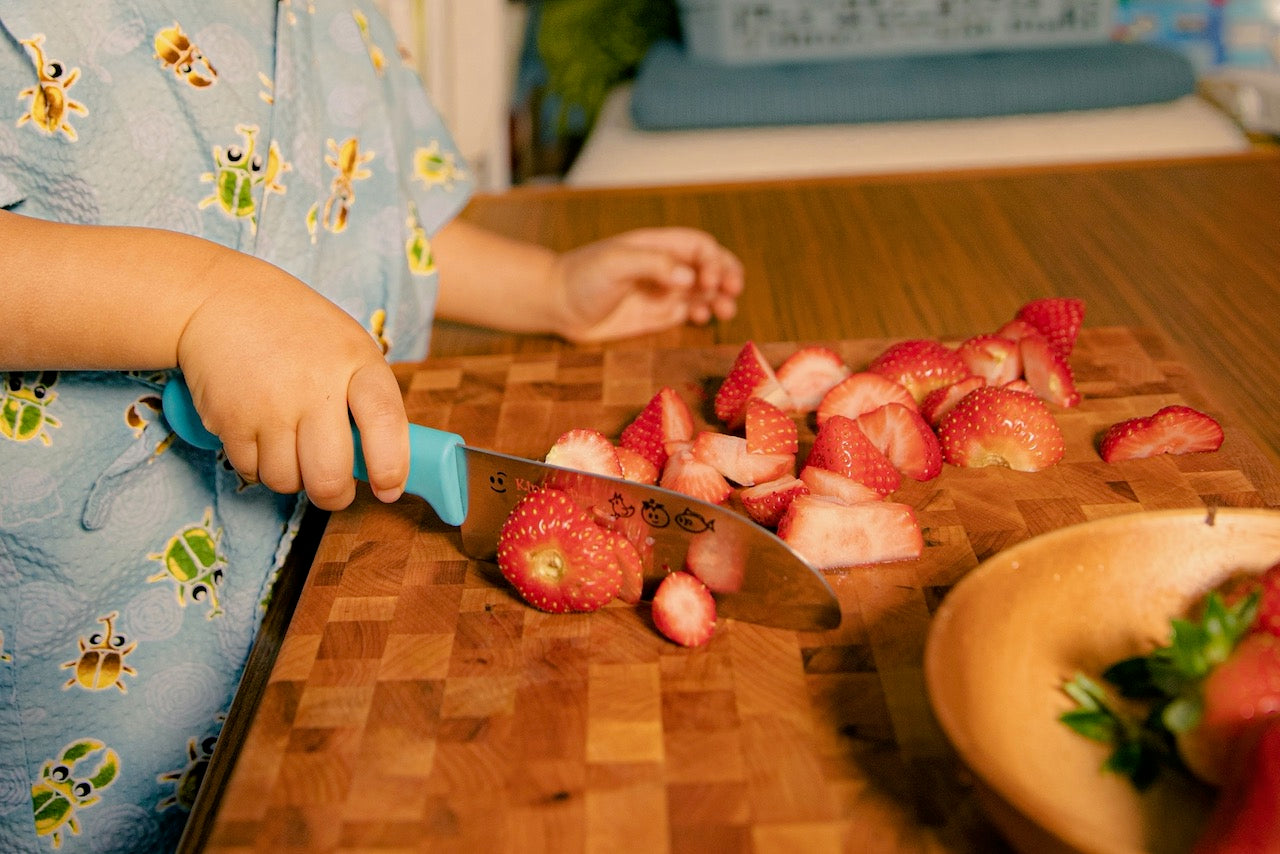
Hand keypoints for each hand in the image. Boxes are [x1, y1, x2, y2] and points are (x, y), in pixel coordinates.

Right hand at [175, 253, 407, 510]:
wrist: (220, 301)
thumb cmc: (299, 332)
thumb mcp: (348, 347)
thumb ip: (367, 399)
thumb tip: (382, 465)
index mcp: (356, 362)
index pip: (386, 421)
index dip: (391, 465)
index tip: (389, 489)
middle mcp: (315, 385)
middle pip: (330, 474)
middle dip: (334, 494)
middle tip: (334, 489)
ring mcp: (270, 404)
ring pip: (288, 481)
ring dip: (292, 477)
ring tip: (291, 445)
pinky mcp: (230, 419)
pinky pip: (251, 470)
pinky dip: (258, 464)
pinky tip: (261, 433)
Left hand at [549, 227, 743, 342]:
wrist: (557, 304)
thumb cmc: (582, 276)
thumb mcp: (616, 263)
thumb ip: (653, 264)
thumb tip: (690, 276)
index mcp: (657, 246)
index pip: (699, 246)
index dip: (713, 259)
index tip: (712, 279)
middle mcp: (665, 267)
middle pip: (709, 266)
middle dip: (726, 276)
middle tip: (733, 290)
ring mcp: (663, 291)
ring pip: (704, 291)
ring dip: (720, 297)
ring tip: (726, 310)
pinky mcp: (657, 315)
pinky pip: (688, 312)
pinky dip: (702, 314)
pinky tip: (702, 318)